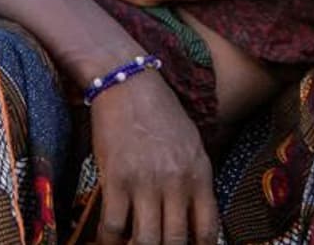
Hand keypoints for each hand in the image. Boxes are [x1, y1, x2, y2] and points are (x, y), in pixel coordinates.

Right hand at [88, 72, 217, 244]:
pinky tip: (108, 241)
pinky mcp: (116, 179)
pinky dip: (109, 241)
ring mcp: (145, 183)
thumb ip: (194, 180)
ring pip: (146, 241)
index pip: (206, 230)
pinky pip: (113, 226)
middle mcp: (176, 183)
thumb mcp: (192, 145)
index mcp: (199, 175)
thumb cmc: (160, 112)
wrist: (128, 84)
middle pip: (175, 242)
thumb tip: (192, 215)